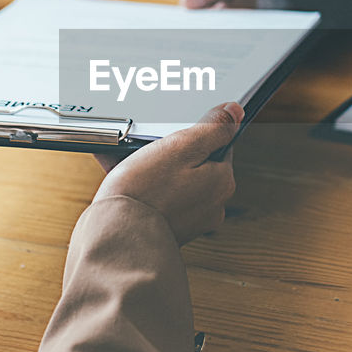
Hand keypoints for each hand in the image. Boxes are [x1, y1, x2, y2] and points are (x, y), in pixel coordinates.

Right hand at [93, 102, 242, 244]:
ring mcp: (190, 221)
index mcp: (222, 182)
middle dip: (167, 151)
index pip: (217, 146)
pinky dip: (142, 186)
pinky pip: (158, 199)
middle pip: (194, 164)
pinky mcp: (167, 230)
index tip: (170, 131)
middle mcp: (212, 205)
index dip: (192, 134)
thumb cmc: (145, 191)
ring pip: (173, 182)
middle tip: (142, 145)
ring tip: (124, 158)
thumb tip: (236, 112)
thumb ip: (213, 127)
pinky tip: (117, 173)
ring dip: (151, 167)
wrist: (115, 238)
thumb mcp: (181, 145)